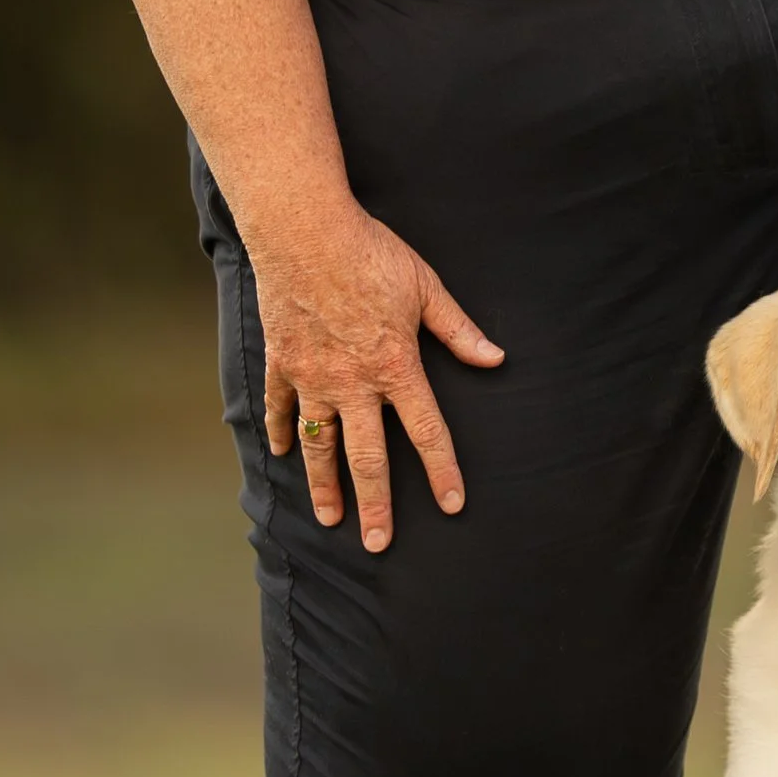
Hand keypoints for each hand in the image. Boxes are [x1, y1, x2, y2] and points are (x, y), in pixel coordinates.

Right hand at [257, 200, 504, 552]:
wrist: (306, 233)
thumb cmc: (372, 253)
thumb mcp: (427, 288)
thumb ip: (459, 330)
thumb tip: (495, 358)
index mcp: (396, 367)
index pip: (426, 431)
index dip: (441, 471)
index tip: (451, 504)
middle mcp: (353, 384)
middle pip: (367, 457)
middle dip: (376, 505)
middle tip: (378, 543)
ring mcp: (313, 378)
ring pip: (320, 446)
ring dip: (325, 486)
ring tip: (332, 518)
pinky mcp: (283, 363)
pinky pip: (282, 408)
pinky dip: (283, 433)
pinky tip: (284, 453)